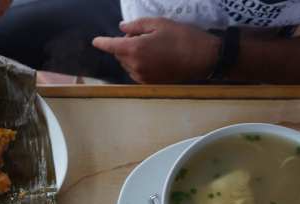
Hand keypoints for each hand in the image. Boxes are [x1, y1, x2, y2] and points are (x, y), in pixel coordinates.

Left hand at [92, 18, 219, 82]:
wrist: (203, 58)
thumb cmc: (183, 37)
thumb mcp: (159, 24)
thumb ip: (137, 26)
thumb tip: (122, 28)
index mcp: (135, 49)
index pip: (111, 46)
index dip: (102, 42)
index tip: (95, 41)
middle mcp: (135, 65)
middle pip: (119, 55)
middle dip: (124, 45)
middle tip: (141, 36)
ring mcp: (142, 76)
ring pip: (127, 64)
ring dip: (131, 56)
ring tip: (151, 47)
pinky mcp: (150, 83)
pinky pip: (136, 73)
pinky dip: (138, 64)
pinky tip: (154, 58)